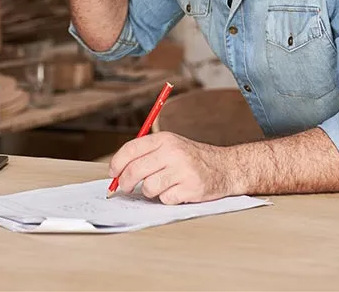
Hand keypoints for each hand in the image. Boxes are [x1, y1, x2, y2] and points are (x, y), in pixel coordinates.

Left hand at [108, 132, 238, 203]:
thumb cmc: (193, 159)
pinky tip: (177, 191)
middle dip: (125, 183)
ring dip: (151, 192)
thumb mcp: (170, 146)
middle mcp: (172, 152)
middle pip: (135, 171)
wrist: (226, 167)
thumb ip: (146, 154)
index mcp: (164, 139)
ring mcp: (182, 170)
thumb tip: (118, 171)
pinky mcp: (190, 188)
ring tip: (162, 186)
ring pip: (148, 188)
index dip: (117, 164)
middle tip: (125, 188)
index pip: (130, 150)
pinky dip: (167, 199)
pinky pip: (165, 199)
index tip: (113, 174)